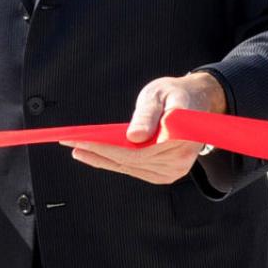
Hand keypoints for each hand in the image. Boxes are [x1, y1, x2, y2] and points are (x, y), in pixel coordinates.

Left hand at [64, 71, 226, 185]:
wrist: (197, 103)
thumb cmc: (176, 95)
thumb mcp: (160, 94)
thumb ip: (148, 114)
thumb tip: (133, 137)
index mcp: (180, 138)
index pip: (137, 151)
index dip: (106, 148)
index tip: (82, 140)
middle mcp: (180, 160)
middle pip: (130, 162)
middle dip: (98, 153)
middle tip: (70, 143)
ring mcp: (174, 171)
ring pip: (130, 168)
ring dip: (102, 160)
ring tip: (77, 149)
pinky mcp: (167, 174)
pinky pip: (135, 169)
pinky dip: (113, 162)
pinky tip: (95, 155)